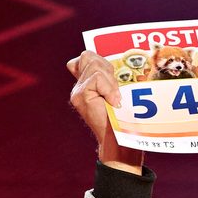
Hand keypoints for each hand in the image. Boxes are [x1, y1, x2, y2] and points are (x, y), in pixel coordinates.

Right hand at [67, 51, 144, 173]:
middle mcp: (77, 88)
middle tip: (114, 90)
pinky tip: (113, 101)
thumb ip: (108, 78)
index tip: (111, 81)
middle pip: (88, 56)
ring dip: (110, 80)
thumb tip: (110, 65)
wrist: (117, 140)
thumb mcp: (115, 91)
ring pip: (94, 66)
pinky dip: (108, 88)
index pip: (85, 57)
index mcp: (84, 85)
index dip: (100, 62)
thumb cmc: (121, 118)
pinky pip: (97, 78)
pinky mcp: (80, 95)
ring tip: (114, 98)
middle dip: (106, 68)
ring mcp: (77, 92)